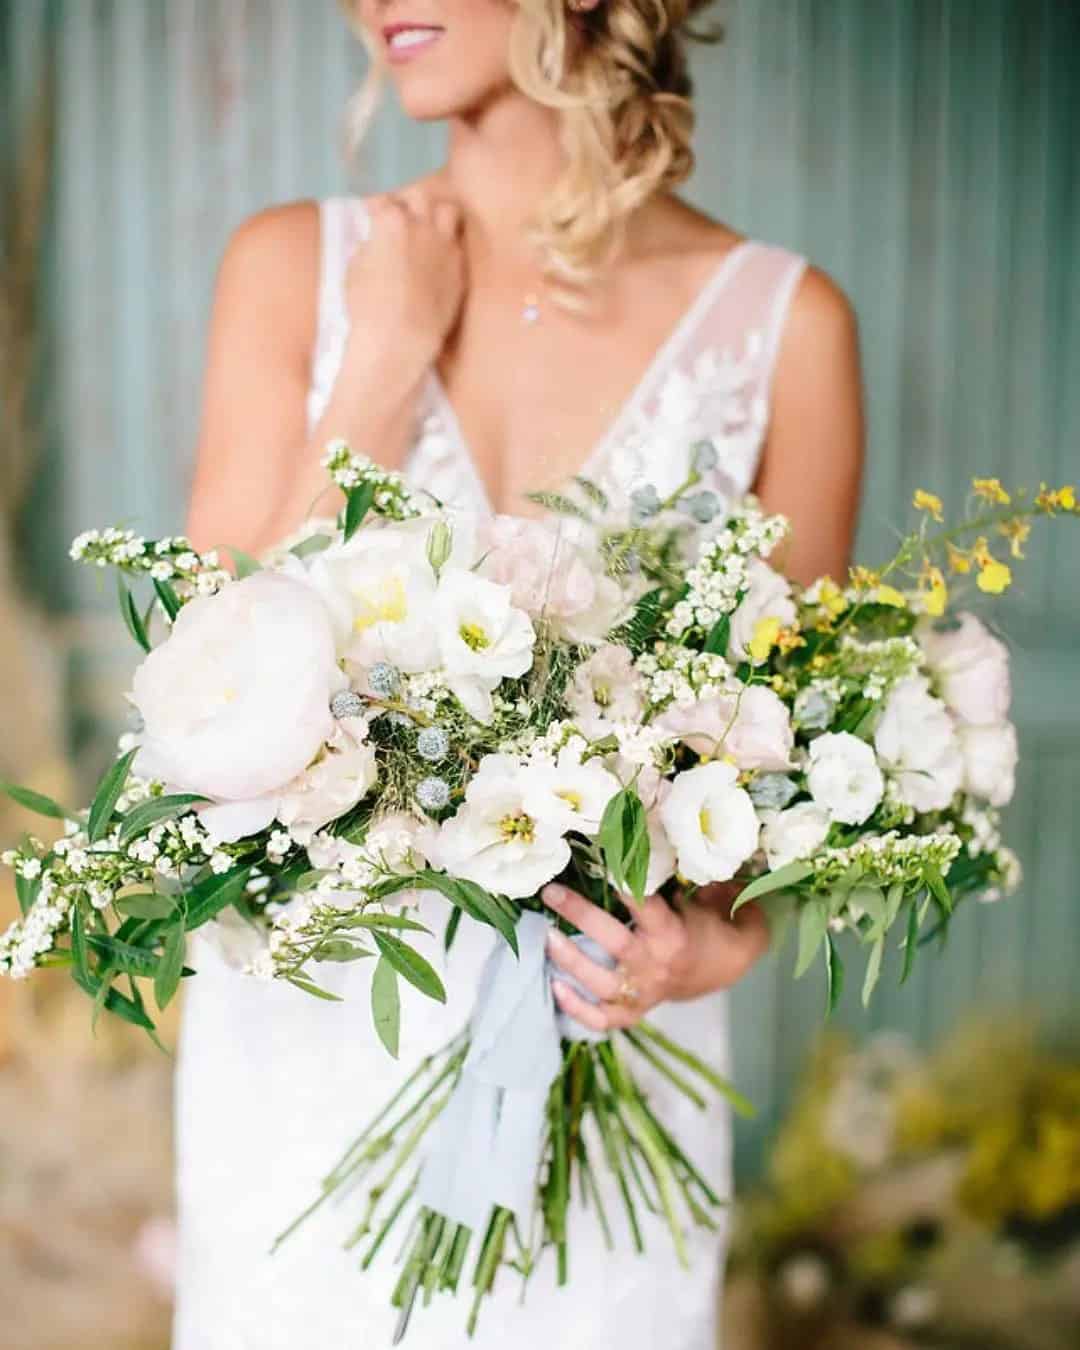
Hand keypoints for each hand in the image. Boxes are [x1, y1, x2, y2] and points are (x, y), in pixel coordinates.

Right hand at [345, 187, 465, 371]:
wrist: (401, 338)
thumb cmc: (368, 306)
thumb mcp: (355, 270)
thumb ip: (369, 247)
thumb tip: (375, 244)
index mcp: (391, 221)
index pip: (380, 197)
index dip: (374, 203)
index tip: (371, 210)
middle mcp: (422, 226)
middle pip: (418, 194)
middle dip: (407, 199)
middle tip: (400, 213)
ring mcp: (445, 246)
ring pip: (448, 211)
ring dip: (437, 214)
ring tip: (427, 227)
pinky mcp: (460, 270)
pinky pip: (457, 246)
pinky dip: (446, 247)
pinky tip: (437, 259)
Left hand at [540, 881, 769, 1032]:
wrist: (722, 967)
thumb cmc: (704, 922)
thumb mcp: (700, 895)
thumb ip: (675, 875)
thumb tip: (643, 838)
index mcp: (674, 935)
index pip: (646, 907)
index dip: (625, 887)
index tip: (602, 864)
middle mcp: (656, 965)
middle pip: (616, 943)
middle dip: (581, 916)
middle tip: (551, 892)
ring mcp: (644, 992)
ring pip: (603, 984)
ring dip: (572, 961)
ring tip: (546, 937)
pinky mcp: (634, 1011)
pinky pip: (603, 1018)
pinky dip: (578, 1009)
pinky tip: (554, 988)